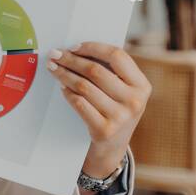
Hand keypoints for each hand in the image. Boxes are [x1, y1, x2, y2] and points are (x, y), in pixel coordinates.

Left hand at [47, 41, 151, 177]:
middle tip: (55, 55)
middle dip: (71, 60)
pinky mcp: (104, 130)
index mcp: (142, 85)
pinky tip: (62, 87)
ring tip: (53, 68)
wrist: (113, 147)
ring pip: (84, 86)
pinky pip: (79, 104)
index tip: (73, 46)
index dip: (93, 47)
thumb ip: (112, 72)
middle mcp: (134, 101)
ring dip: (64, 74)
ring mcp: (120, 117)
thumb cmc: (115, 110)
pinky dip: (67, 93)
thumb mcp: (124, 92)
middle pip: (96, 70)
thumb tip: (77, 49)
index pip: (117, 56)